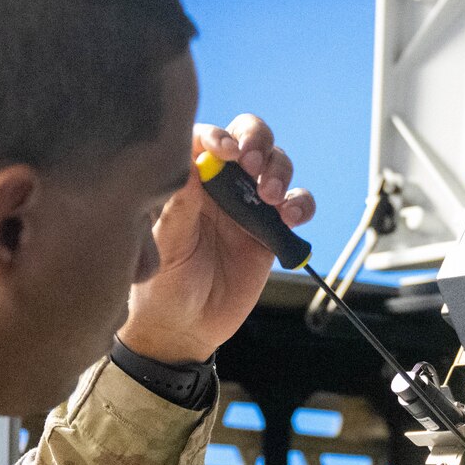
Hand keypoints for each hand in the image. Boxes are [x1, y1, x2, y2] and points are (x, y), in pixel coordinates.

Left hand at [118, 115, 314, 363]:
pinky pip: (297, 205)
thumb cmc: (162, 285)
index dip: (219, 136)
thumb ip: (179, 205)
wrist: (187, 329)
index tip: (226, 152)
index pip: (206, 138)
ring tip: (270, 197)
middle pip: (248, 139)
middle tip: (252, 165)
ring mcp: (249, 205)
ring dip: (279, 171)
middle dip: (257, 141)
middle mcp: (220, 186)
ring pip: (275, 165)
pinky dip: (301, 204)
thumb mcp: (165, 245)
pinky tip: (290, 219)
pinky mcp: (273, 230)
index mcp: (188, 181)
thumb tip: (190, 162)